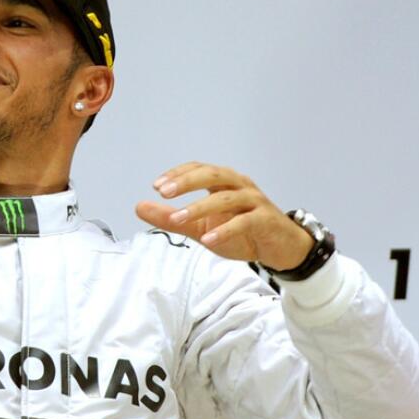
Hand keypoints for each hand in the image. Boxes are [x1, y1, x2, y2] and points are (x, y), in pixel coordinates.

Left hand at [134, 161, 312, 270]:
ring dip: (200, 207)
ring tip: (178, 219)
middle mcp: (239, 185)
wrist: (280, 249)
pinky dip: (225, 229)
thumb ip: (171, 219)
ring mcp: (254, 201)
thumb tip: (139, 207)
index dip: (178, 174)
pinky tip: (208, 239)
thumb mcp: (200, 227)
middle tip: (164, 193)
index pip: (198, 168)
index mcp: (223, 182)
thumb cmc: (241, 233)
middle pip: (213, 174)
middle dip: (187, 181)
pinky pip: (244, 222)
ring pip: (227, 198)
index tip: (157, 186)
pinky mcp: (266, 220)